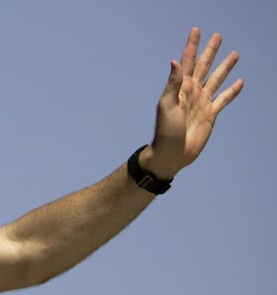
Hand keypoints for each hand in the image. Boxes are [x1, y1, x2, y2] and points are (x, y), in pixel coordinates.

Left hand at [142, 27, 243, 178]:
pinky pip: (224, 99)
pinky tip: (239, 82)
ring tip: (234, 54)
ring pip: (217, 79)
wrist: (172, 153)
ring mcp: (202, 103)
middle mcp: (192, 93)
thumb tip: (174, 61)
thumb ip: (173, 84)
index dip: (192, 46)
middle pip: (205, 66)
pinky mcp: (211, 114)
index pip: (187, 62)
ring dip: (225, 67)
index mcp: (181, 88)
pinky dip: (232, 91)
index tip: (196, 31)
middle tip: (218, 36)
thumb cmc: (165, 131)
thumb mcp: (167, 106)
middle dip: (211, 51)